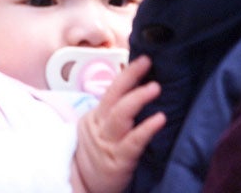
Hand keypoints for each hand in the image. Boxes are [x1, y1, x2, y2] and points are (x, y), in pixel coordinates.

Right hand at [71, 55, 165, 192]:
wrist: (80, 185)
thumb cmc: (96, 159)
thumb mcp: (99, 132)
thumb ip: (113, 115)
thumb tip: (136, 95)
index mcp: (96, 116)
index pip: (112, 90)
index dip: (127, 74)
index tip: (142, 60)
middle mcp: (100, 125)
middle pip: (114, 95)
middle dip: (130, 76)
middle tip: (147, 62)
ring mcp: (108, 141)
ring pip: (121, 114)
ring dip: (138, 98)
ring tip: (155, 87)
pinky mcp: (118, 159)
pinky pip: (134, 141)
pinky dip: (147, 128)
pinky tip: (160, 118)